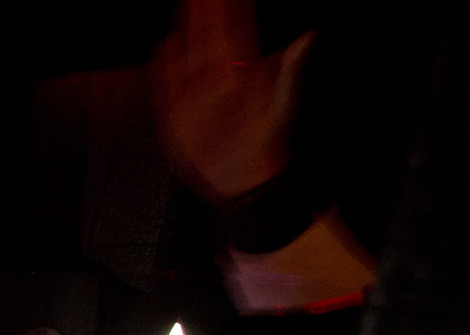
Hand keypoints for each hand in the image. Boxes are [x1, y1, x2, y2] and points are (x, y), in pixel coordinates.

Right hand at [154, 0, 315, 200]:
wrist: (242, 182)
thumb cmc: (265, 148)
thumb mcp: (282, 108)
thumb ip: (288, 73)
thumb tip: (307, 38)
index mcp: (244, 76)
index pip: (236, 33)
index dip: (231, 9)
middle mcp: (220, 81)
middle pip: (209, 38)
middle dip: (205, 11)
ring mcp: (198, 96)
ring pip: (188, 55)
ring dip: (185, 30)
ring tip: (184, 6)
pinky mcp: (180, 114)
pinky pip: (169, 85)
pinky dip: (164, 67)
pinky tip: (162, 47)